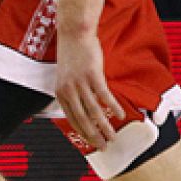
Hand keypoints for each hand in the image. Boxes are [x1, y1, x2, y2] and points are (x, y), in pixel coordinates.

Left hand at [54, 31, 122, 148]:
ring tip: (114, 137)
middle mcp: (68, 90)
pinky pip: (104, 96)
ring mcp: (80, 83)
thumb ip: (73, 93)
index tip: (91, 142)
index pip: (71, 118)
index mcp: (60, 92)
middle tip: (104, 146)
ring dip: (105, 127)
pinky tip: (120, 115)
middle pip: (82, 119)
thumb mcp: (66, 77)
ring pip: (94, 111)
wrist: (74, 34)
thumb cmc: (72, 55)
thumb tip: (83, 108)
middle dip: (94, 135)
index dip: (82, 132)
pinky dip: (113, 107)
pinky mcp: (92, 75)